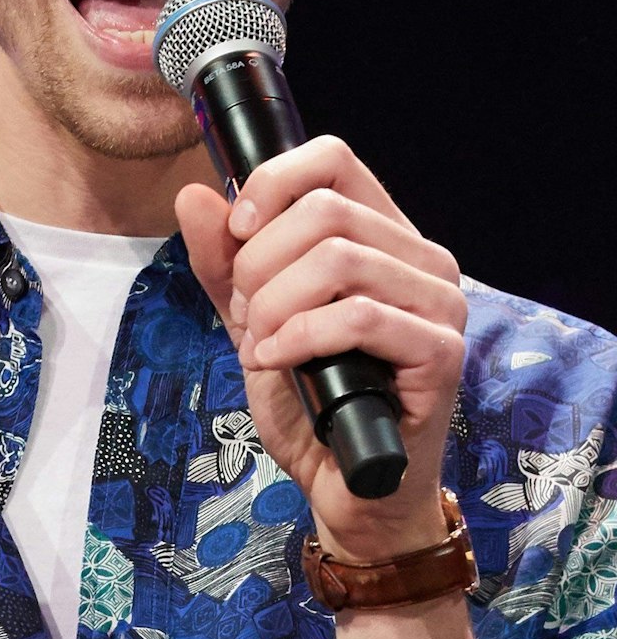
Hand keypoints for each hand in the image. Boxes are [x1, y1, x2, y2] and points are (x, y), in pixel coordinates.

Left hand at [176, 136, 467, 560]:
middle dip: (259, 263)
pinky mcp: (443, 352)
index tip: (236, 231)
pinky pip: (357, 316)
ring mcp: (440, 302)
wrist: (342, 481)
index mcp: (380, 233)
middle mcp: (421, 257)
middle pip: (324, 210)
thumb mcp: (248, 315)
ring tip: (261, 343)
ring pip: (338, 259)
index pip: (332, 158)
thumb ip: (221, 258)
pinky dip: (298, 336)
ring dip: (274, 304)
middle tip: (246, 314)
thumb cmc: (307, 394)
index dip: (271, 183)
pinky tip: (276, 362)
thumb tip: (195, 195)